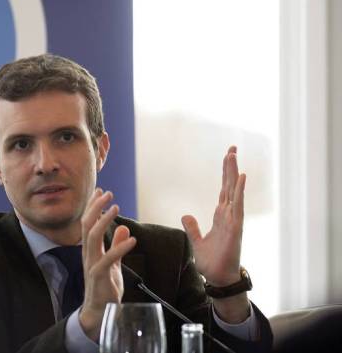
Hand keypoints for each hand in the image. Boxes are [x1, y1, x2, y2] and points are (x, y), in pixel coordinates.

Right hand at [79, 188, 135, 340]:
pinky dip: (120, 247)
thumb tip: (124, 228)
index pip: (87, 222)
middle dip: (96, 207)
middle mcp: (87, 254)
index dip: (93, 206)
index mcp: (90, 249)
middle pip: (86, 225)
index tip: (100, 191)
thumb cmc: (105, 287)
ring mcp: (91, 264)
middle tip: (107, 193)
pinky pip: (108, 259)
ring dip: (104, 220)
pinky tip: (132, 239)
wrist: (99, 312)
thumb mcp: (113, 263)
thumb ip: (116, 246)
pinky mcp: (99, 276)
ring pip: (92, 237)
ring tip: (116, 207)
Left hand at [181, 146, 249, 322]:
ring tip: (233, 155)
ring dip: (233, 173)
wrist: (218, 279)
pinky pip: (238, 206)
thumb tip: (186, 215)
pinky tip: (241, 178)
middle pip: (229, 186)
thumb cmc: (211, 262)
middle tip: (232, 148)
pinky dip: (239, 192)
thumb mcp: (197, 242)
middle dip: (230, 167)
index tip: (227, 157)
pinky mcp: (235, 228)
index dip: (225, 174)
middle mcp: (229, 215)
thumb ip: (192, 228)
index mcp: (220, 217)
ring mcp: (233, 220)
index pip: (223, 190)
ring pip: (234, 191)